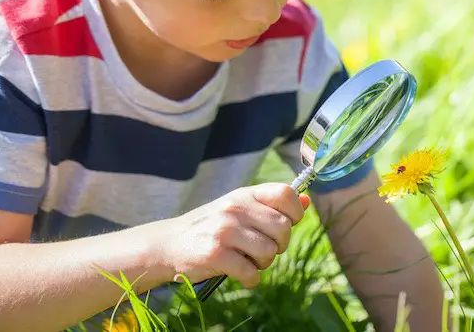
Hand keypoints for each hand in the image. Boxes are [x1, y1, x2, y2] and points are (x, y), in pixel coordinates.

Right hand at [159, 184, 310, 287]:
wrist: (167, 244)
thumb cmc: (210, 227)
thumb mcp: (239, 208)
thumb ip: (270, 205)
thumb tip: (306, 201)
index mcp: (244, 194)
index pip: (286, 193)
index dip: (295, 212)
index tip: (287, 224)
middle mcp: (235, 208)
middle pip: (283, 228)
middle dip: (279, 245)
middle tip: (264, 250)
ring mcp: (225, 231)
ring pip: (269, 252)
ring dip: (263, 264)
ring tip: (247, 260)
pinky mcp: (215, 254)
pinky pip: (251, 273)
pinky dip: (250, 279)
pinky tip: (240, 275)